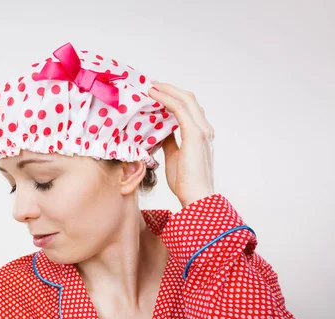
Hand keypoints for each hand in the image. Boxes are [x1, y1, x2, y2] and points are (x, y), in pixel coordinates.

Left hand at [147, 81, 215, 207]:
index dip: (173, 98)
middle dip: (170, 89)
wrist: (195, 196)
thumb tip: (161, 131)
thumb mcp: (174, 157)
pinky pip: (180, 109)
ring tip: (150, 86)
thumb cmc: (185, 182)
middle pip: (189, 99)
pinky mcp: (195, 134)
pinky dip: (166, 99)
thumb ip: (170, 141)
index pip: (189, 109)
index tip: (156, 93)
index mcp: (201, 135)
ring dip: (167, 90)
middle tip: (151, 85)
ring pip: (186, 100)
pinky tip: (154, 95)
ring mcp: (202, 131)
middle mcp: (205, 130)